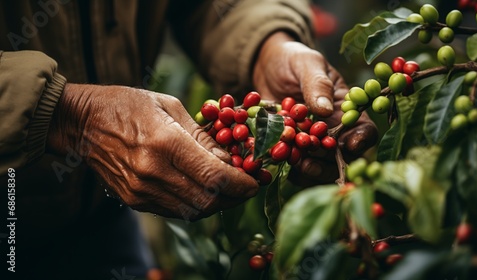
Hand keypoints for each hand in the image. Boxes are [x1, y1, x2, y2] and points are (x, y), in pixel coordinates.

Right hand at [47, 84, 257, 219]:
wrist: (82, 122)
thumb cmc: (128, 105)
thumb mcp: (170, 107)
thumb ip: (202, 137)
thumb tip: (230, 158)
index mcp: (164, 142)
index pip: (214, 176)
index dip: (241, 184)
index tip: (255, 182)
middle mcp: (153, 172)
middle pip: (207, 199)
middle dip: (234, 197)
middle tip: (247, 188)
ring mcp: (141, 190)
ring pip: (193, 211)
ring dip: (217, 204)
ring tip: (229, 191)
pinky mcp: (134, 200)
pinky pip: (175, 211)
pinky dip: (195, 205)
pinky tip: (204, 192)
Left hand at [253, 32, 377, 185]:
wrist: (265, 65)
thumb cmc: (292, 59)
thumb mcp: (306, 63)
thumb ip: (317, 84)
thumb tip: (324, 110)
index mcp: (344, 108)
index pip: (363, 128)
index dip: (361, 139)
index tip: (349, 145)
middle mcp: (332, 129)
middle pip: (341, 155)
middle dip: (328, 162)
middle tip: (311, 161)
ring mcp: (311, 140)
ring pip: (320, 165)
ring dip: (310, 170)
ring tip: (296, 164)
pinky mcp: (290, 146)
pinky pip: (295, 164)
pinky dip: (289, 167)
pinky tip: (278, 161)